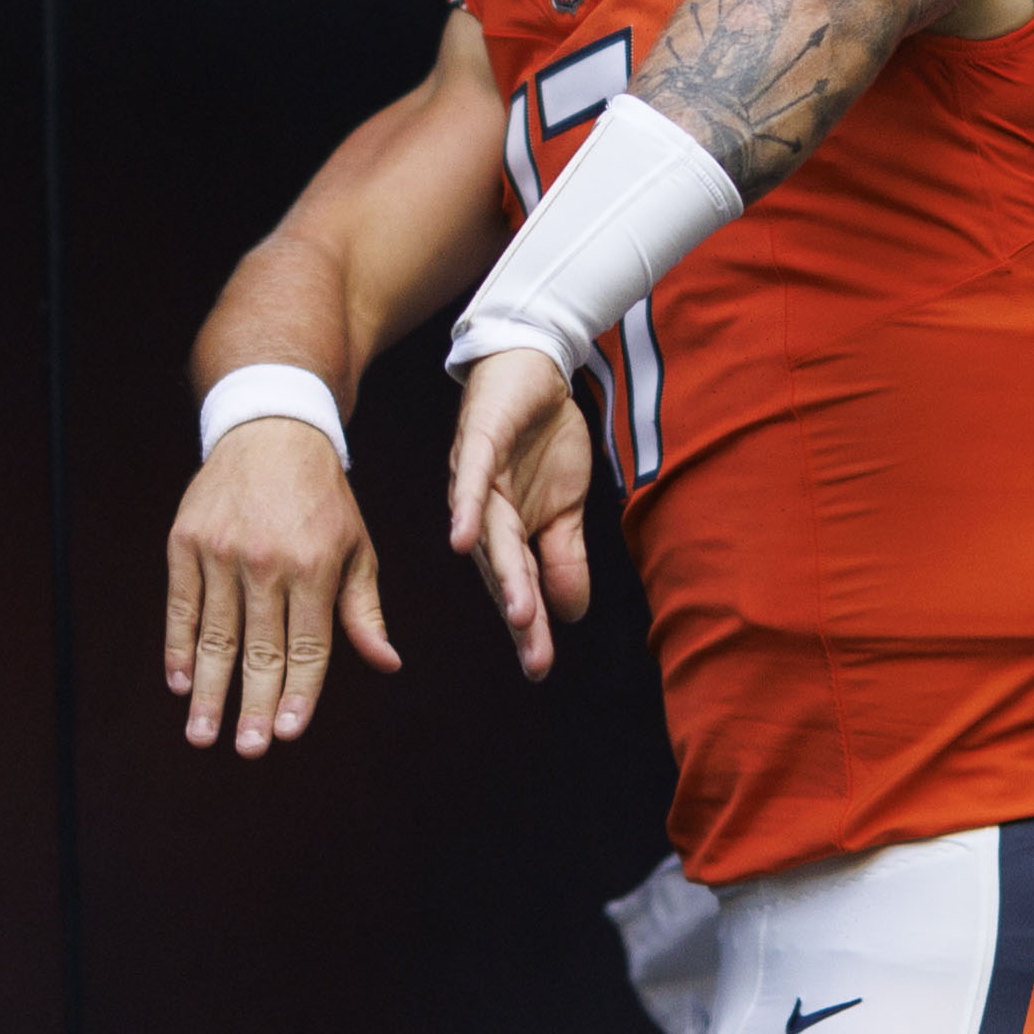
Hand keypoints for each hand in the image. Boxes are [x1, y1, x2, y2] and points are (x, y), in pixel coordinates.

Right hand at [165, 413, 396, 754]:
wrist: (271, 430)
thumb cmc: (322, 500)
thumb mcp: (357, 547)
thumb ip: (364, 610)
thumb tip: (388, 663)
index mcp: (316, 564)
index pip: (308, 644)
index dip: (299, 692)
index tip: (288, 733)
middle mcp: (268, 560)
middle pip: (260, 648)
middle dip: (253, 705)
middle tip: (247, 749)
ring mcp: (222, 550)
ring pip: (215, 635)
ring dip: (208, 690)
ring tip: (202, 735)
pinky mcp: (186, 541)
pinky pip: (180, 606)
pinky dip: (178, 647)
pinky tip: (179, 682)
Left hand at [439, 345, 601, 679]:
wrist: (534, 364)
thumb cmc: (544, 436)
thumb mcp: (567, 505)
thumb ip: (564, 555)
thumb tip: (571, 612)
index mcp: (506, 530)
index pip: (518, 585)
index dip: (528, 627)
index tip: (540, 669)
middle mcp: (482, 512)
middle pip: (501, 571)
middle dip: (519, 616)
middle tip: (536, 659)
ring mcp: (475, 478)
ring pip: (489, 535)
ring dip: (502, 574)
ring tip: (520, 615)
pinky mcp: (477, 441)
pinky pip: (470, 478)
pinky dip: (466, 508)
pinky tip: (462, 540)